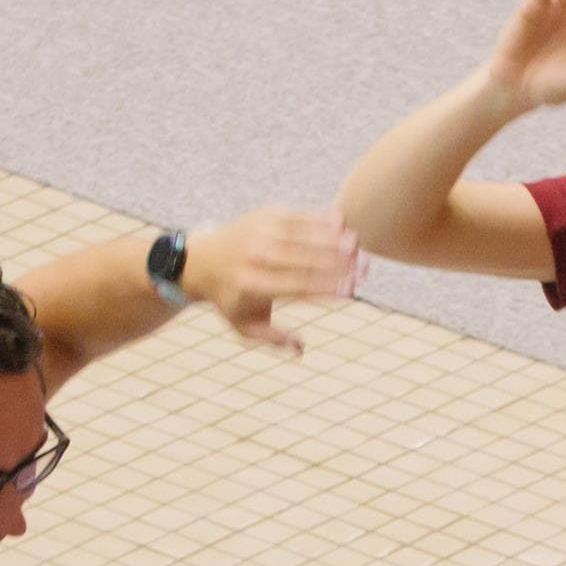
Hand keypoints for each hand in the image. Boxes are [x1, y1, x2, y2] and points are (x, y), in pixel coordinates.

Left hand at [181, 207, 362, 352]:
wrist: (202, 259)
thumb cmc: (231, 298)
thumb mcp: (245, 326)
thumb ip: (273, 338)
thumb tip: (301, 350)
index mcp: (253, 285)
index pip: (296, 286)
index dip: (324, 288)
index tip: (349, 292)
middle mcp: (256, 256)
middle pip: (303, 259)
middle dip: (336, 264)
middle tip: (364, 270)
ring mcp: (261, 231)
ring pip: (304, 235)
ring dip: (333, 240)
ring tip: (358, 247)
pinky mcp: (266, 215)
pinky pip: (298, 216)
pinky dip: (320, 219)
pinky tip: (343, 223)